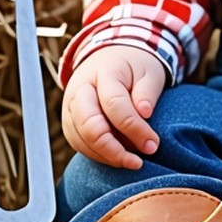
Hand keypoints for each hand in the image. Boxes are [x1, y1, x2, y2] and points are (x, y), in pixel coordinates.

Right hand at [61, 47, 168, 168]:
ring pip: (81, 139)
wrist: (110, 59)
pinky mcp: (69, 122)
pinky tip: (118, 157)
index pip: (115, 104)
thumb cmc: (134, 68)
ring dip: (107, 156)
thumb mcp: (149, 72)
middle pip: (89, 126)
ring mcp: (70, 107)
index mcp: (104, 72)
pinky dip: (98, 155)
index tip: (153, 144)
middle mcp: (80, 89)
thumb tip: (145, 113)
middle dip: (114, 150)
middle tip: (138, 162)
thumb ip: (147, 92)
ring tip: (132, 160)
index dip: (134, 128)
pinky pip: (79, 144)